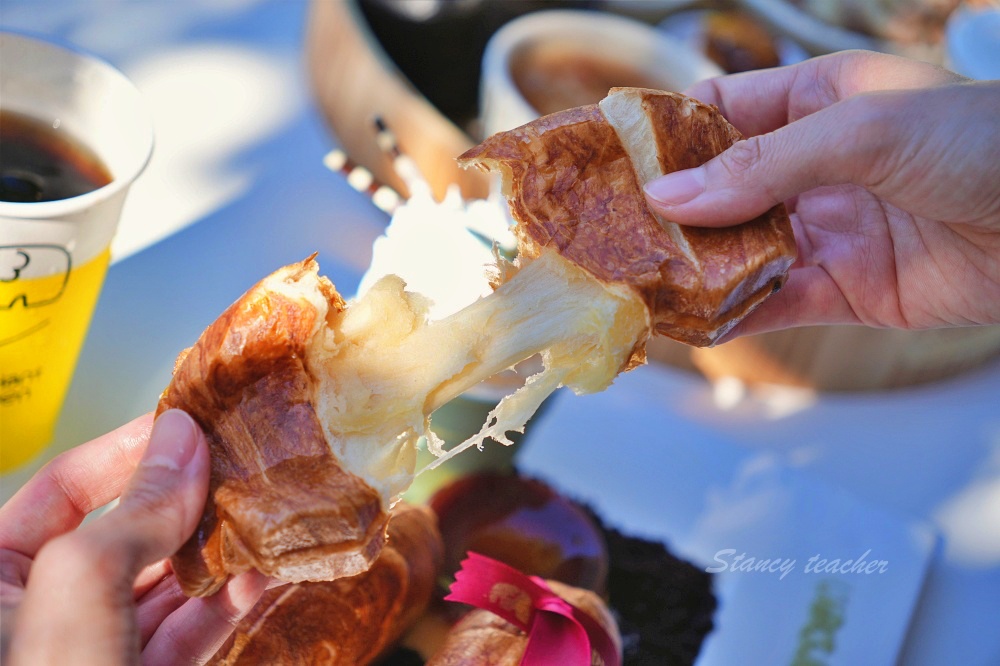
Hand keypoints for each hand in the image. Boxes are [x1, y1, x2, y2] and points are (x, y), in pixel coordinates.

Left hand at [0, 411, 267, 664]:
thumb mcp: (86, 585)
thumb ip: (135, 512)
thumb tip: (182, 439)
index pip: (61, 488)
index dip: (128, 451)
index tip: (188, 427)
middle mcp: (40, 610)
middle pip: (124, 532)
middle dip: (186, 501)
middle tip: (236, 467)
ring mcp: (91, 649)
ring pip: (161, 583)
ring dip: (217, 552)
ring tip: (260, 517)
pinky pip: (182, 632)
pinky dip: (222, 605)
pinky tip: (256, 578)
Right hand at [643, 50, 999, 337]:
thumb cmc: (981, 142)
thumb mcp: (862, 130)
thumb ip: (762, 167)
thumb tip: (669, 197)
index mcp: (817, 101)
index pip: (722, 113)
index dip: (669, 135)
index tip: (615, 160)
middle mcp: (814, 166)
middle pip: (720, 190)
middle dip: (669, 212)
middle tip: (610, 233)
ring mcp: (827, 229)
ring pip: (739, 250)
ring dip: (692, 268)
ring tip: (636, 281)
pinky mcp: (845, 289)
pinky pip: (774, 302)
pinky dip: (732, 314)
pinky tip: (690, 322)